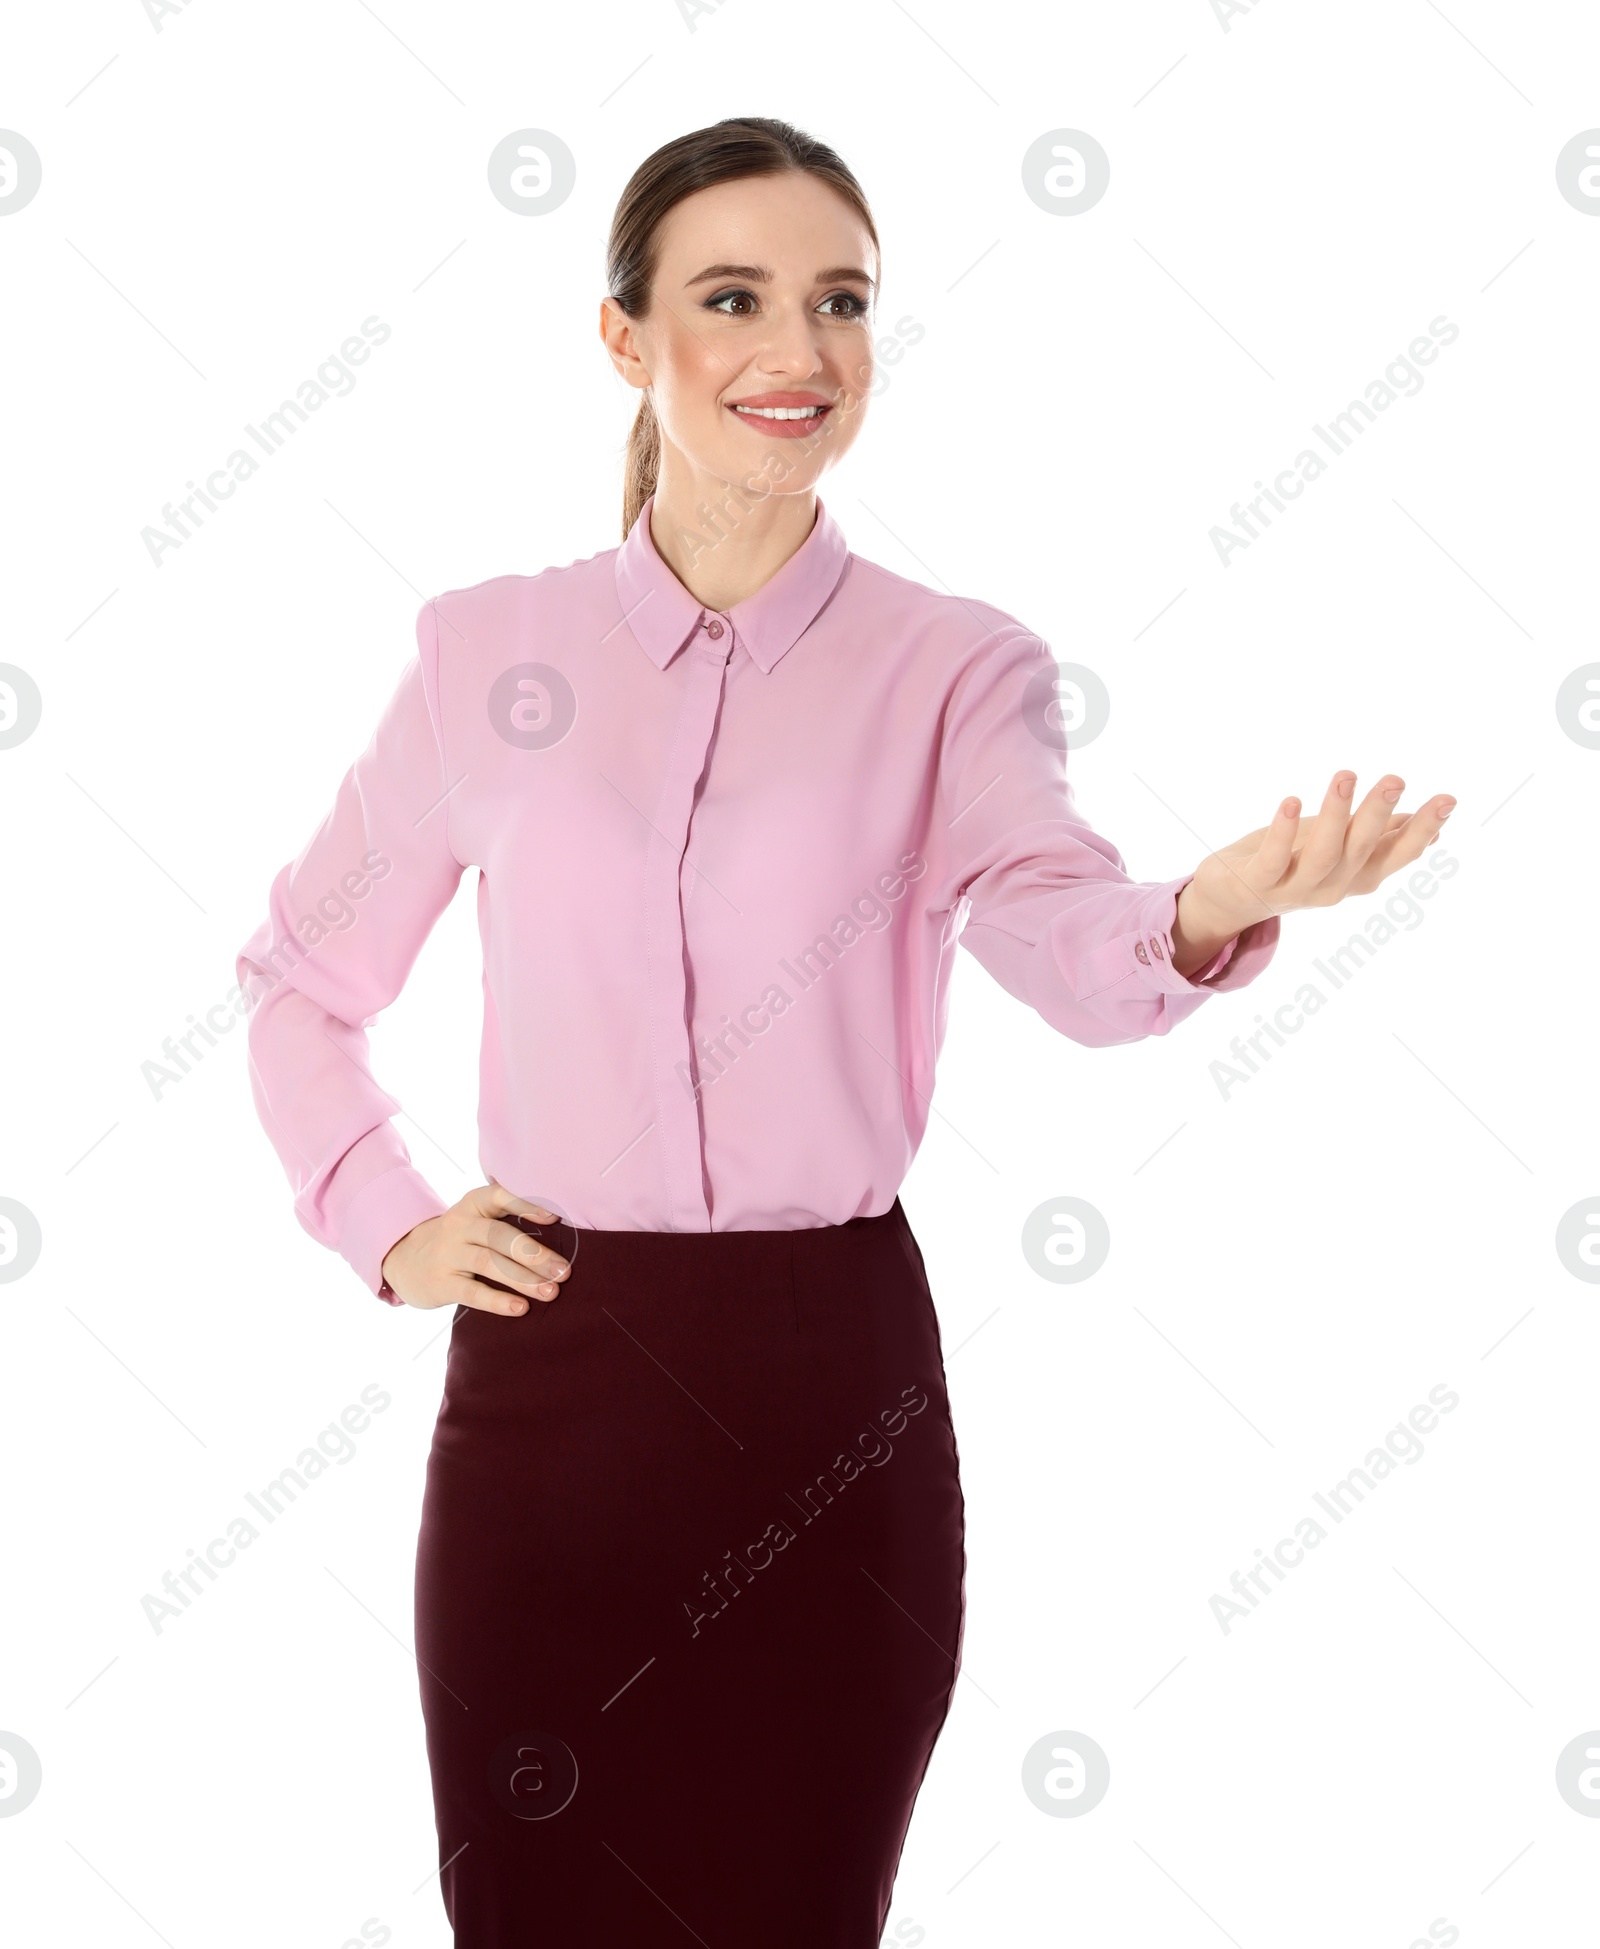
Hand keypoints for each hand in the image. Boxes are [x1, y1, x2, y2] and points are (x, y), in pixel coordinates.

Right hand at [381, 1178, 572, 1315]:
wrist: (404, 1260)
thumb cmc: (458, 1240)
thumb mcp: (475, 1220)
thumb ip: (507, 1223)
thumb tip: (559, 1243)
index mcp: (473, 1204)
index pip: (499, 1196)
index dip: (526, 1204)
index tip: (554, 1218)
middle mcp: (459, 1225)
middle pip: (500, 1236)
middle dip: (535, 1254)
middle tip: (564, 1271)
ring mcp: (448, 1254)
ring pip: (489, 1264)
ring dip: (523, 1279)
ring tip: (550, 1292)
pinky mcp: (441, 1283)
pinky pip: (472, 1292)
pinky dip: (498, 1301)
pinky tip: (520, 1308)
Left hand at [1172, 770, 1455, 973]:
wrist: (1231, 899)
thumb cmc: (1292, 863)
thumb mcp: (1340, 848)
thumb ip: (1381, 838)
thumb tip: (1433, 828)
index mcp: (1356, 875)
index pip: (1396, 854)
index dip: (1421, 830)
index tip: (1448, 800)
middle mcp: (1332, 886)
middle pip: (1361, 849)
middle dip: (1378, 815)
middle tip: (1395, 779)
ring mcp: (1295, 888)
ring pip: (1321, 855)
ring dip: (1334, 815)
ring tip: (1345, 776)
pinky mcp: (1257, 883)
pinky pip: (1273, 860)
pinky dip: (1282, 831)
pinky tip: (1289, 801)